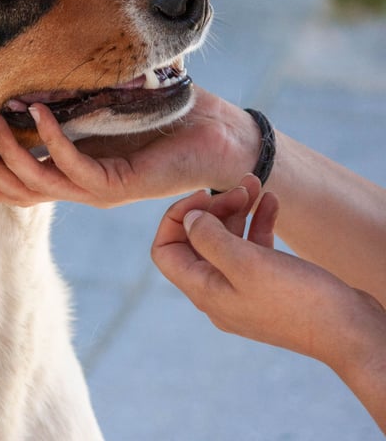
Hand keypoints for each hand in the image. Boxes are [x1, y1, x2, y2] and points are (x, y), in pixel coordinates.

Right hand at [0, 87, 260, 206]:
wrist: (219, 134)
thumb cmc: (165, 117)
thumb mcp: (108, 108)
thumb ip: (73, 104)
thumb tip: (34, 85)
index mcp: (75, 172)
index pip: (19, 182)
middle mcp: (81, 186)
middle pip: (18, 188)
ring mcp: (99, 188)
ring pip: (39, 182)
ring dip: (9, 153)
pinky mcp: (120, 183)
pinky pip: (76, 167)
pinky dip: (53, 141)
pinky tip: (38, 113)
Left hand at [151, 175, 385, 377]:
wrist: (350, 331)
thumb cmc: (298, 300)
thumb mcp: (246, 263)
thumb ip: (209, 239)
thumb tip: (187, 220)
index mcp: (204, 290)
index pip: (165, 250)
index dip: (176, 219)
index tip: (201, 198)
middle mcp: (218, 291)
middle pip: (197, 241)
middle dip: (213, 208)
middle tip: (238, 188)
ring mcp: (244, 289)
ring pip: (228, 240)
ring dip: (238, 209)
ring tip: (255, 183)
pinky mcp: (271, 284)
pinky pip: (254, 248)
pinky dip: (259, 222)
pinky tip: (272, 201)